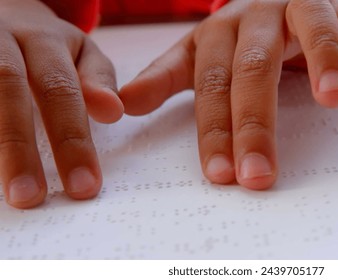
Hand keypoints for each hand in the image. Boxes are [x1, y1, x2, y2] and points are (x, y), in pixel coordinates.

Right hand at [0, 0, 122, 207]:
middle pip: (8, 91)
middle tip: (30, 197)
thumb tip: (113, 110)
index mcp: (42, 39)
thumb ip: (97, 79)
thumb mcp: (78, 50)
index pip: (61, 91)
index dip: (72, 140)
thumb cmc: (45, 43)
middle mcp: (1, 40)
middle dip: (18, 149)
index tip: (85, 185)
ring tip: (8, 190)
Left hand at [119, 0, 337, 189]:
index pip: (212, 83)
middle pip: (253, 67)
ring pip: (311, 28)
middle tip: (258, 174)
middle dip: (255, 122)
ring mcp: (301, 7)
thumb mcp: (201, 52)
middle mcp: (257, 17)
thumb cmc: (242, 36)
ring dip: (323, 61)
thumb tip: (123, 106)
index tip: (220, 174)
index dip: (214, 129)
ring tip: (331, 100)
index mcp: (219, 34)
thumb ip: (167, 77)